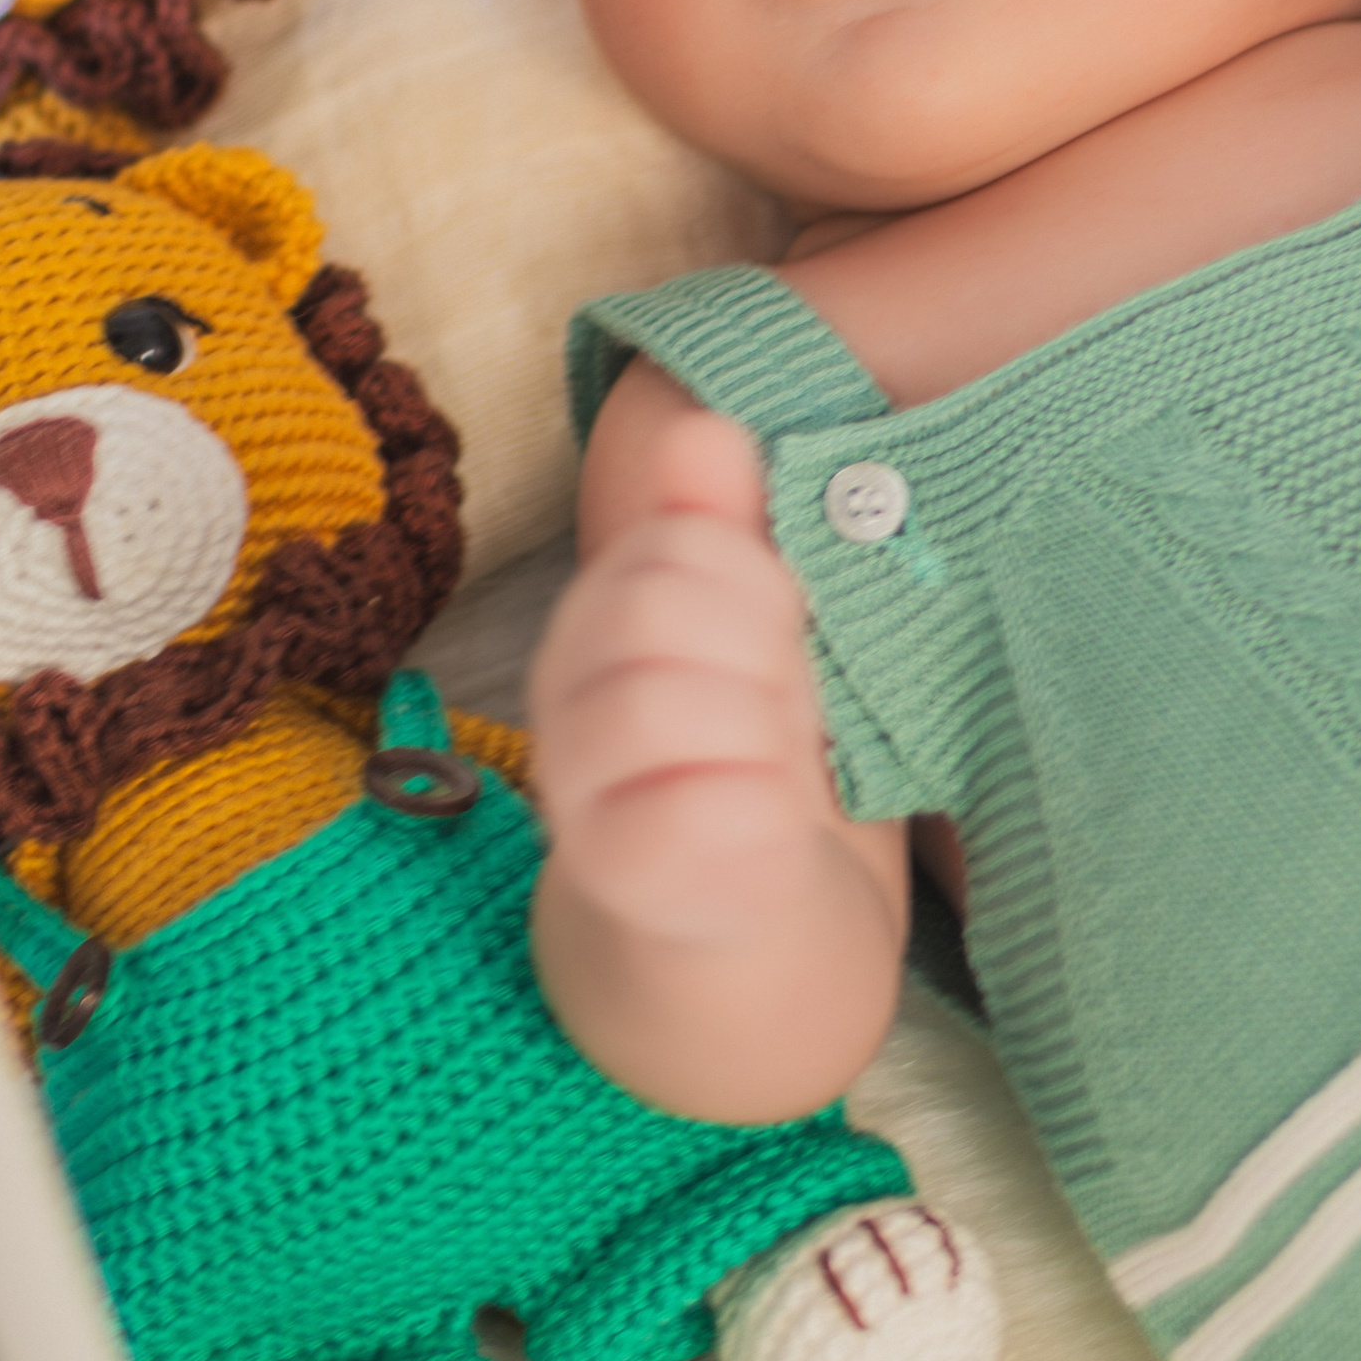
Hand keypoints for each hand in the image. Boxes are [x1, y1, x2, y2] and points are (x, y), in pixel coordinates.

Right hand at [530, 409, 834, 950]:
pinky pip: (689, 822)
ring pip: (669, 706)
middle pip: (662, 608)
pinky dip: (756, 823)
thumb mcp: (749, 629)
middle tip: (791, 716)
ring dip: (764, 737)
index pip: (677, 545)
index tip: (785, 646)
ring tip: (781, 774)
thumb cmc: (750, 753)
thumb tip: (701, 426)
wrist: (736, 934)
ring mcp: (583, 793)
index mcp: (602, 617)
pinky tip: (774, 833)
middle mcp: (568, 698)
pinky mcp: (620, 884)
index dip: (759, 588)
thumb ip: (726, 528)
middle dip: (760, 656)